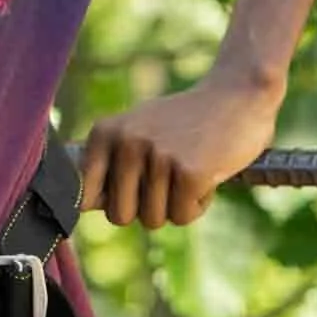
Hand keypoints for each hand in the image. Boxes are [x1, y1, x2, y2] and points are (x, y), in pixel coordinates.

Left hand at [80, 70, 283, 228]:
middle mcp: (125, 141)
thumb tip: (78, 206)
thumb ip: (108, 165)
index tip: (131, 190)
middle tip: (168, 176)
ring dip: (175, 204)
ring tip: (189, 166)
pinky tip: (207, 171)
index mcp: (105, 132)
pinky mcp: (189, 172)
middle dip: (146, 207)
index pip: (84, 196)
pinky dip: (198, 203)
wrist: (237, 97)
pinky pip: (183, 217)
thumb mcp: (137, 131)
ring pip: (153, 220)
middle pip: (119, 216)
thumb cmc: (184, 123)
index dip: (110, 201)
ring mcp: (157, 156)